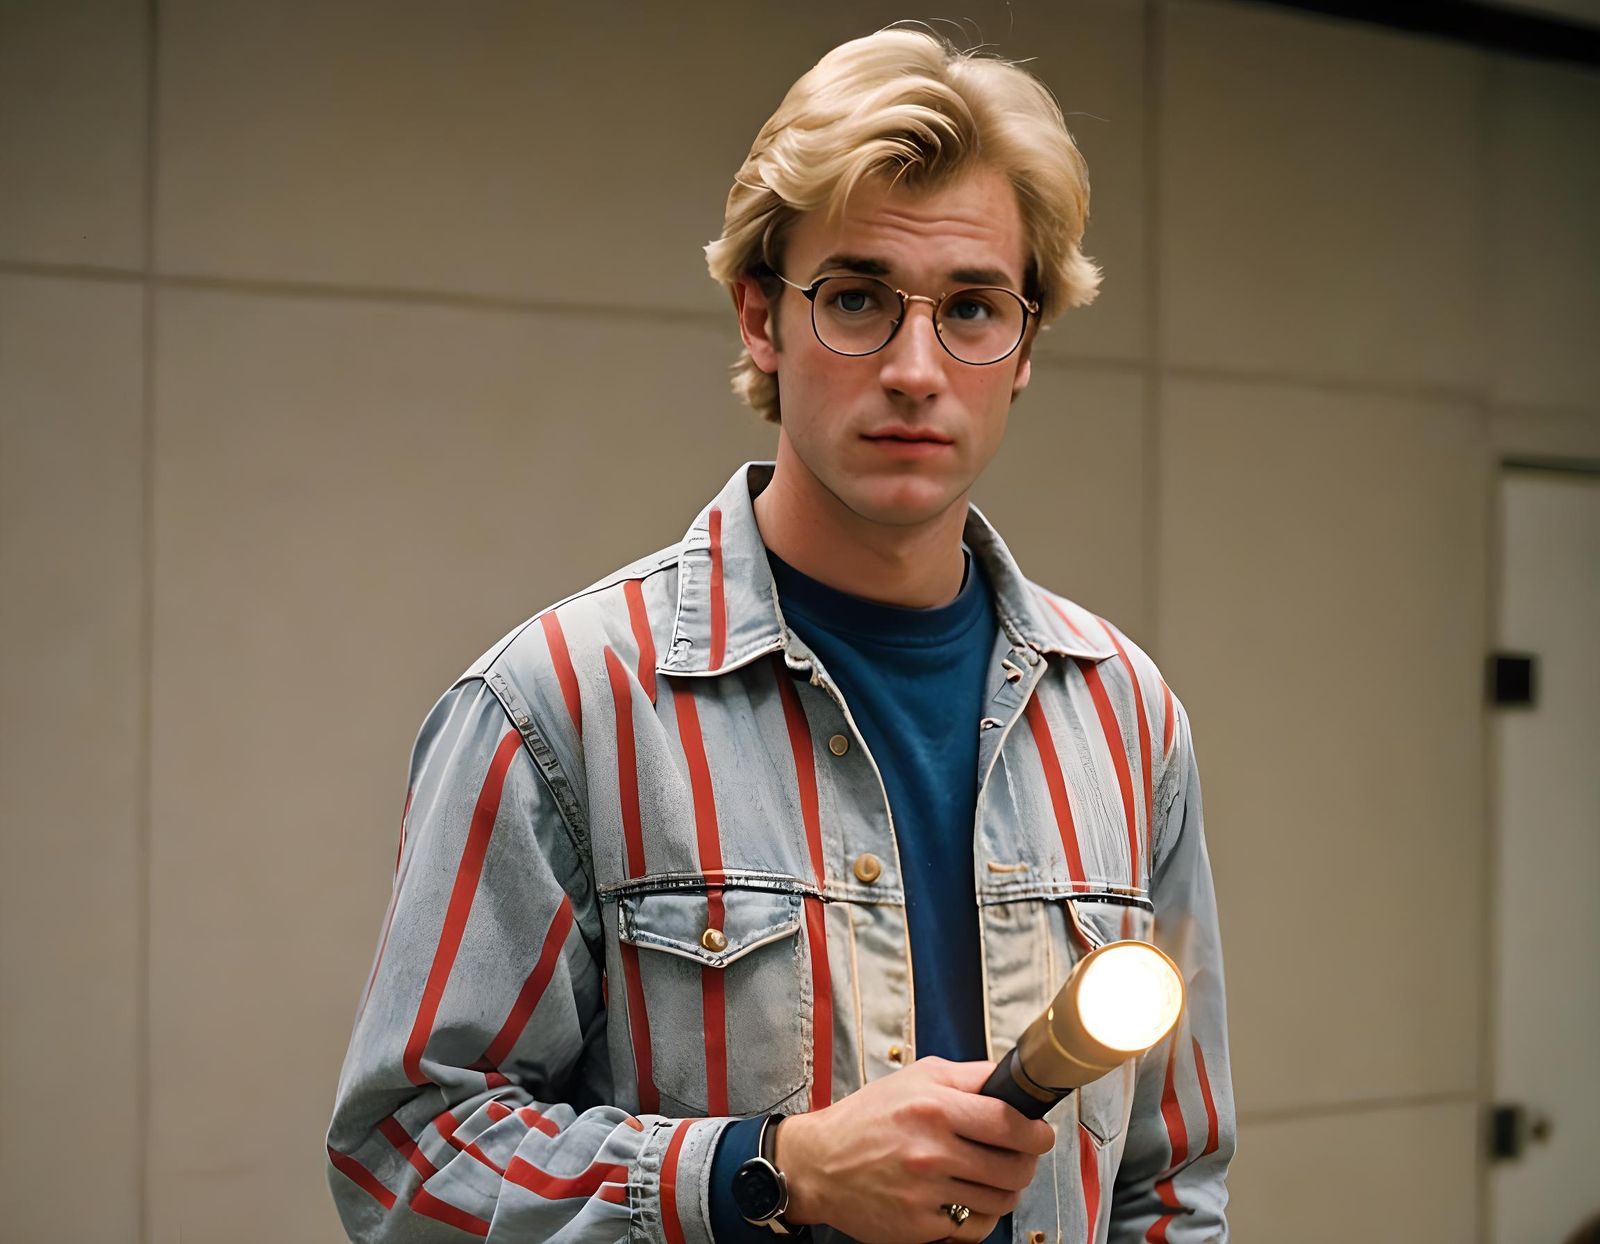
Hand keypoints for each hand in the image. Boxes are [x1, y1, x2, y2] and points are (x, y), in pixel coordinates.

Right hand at [773, 1056, 1055, 1243]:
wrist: (819, 1164)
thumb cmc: (865, 1118)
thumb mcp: (914, 1077)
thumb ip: (966, 1075)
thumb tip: (1009, 1078)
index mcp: (933, 1108)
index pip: (1009, 1122)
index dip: (1036, 1131)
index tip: (1040, 1133)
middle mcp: (931, 1151)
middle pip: (1013, 1166)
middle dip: (1026, 1162)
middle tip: (1020, 1157)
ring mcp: (926, 1193)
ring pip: (1000, 1200)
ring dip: (1006, 1190)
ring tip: (994, 1178)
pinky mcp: (920, 1226)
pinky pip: (975, 1227)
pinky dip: (980, 1216)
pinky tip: (968, 1199)